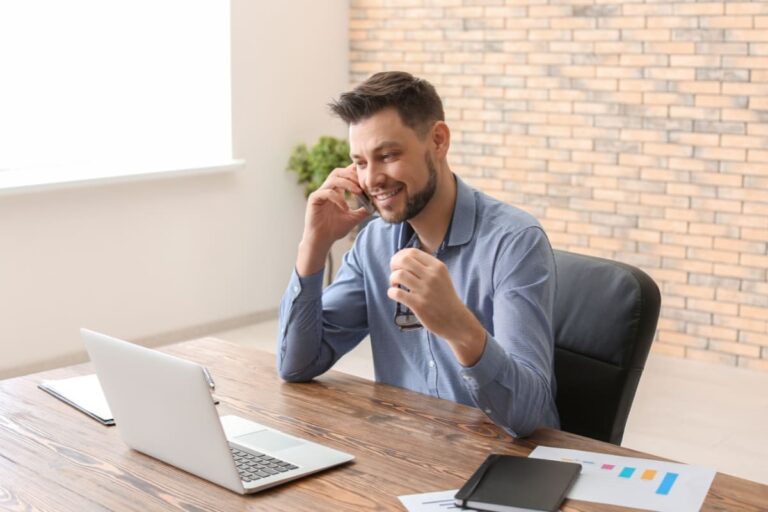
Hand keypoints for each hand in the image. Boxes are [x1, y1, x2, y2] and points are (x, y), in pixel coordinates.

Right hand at [296, 164, 370, 275]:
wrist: (322, 240)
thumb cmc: (335, 229)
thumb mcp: (354, 218)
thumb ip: (364, 210)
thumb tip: (377, 205)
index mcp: (336, 191)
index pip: (345, 174)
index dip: (355, 173)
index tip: (367, 179)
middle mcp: (328, 189)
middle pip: (339, 172)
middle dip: (353, 176)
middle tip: (364, 185)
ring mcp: (320, 193)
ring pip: (333, 179)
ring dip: (347, 183)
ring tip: (358, 192)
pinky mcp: (314, 199)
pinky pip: (327, 192)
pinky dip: (338, 198)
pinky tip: (345, 208)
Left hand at [388, 248, 485, 365]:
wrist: (456, 320)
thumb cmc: (445, 298)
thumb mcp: (441, 277)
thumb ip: (426, 267)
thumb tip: (402, 258)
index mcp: (437, 267)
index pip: (413, 252)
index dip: (400, 255)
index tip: (397, 263)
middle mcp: (432, 276)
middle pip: (404, 260)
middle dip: (394, 264)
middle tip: (394, 272)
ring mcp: (425, 290)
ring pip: (399, 275)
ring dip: (392, 278)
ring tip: (395, 284)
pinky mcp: (419, 305)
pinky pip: (396, 293)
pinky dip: (391, 292)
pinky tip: (395, 295)